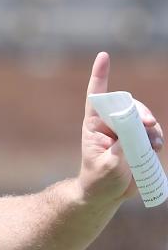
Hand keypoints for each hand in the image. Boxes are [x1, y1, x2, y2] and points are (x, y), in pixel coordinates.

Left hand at [79, 51, 163, 204]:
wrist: (107, 194)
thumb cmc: (99, 181)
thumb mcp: (107, 168)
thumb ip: (120, 151)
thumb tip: (132, 135)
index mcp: (94, 125)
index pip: (96, 96)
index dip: (100, 75)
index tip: (103, 55)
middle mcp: (110, 123)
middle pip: (128, 105)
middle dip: (141, 111)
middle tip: (148, 124)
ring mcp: (126, 131)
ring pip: (143, 118)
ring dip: (151, 127)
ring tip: (153, 144)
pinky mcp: (138, 140)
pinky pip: (152, 132)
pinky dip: (156, 137)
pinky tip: (155, 148)